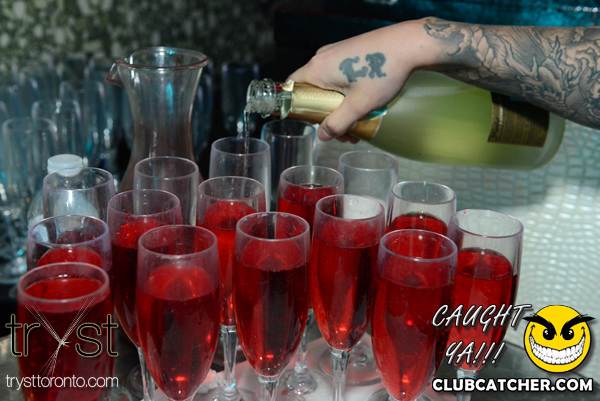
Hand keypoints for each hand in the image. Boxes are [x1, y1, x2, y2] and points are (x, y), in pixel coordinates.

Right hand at [288, 19, 436, 141]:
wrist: (409, 45)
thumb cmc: (383, 71)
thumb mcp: (359, 105)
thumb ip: (338, 123)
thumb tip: (322, 136)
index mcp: (318, 68)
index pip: (293, 89)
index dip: (300, 109)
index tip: (314, 124)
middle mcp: (323, 58)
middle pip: (313, 91)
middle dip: (326, 115)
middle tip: (343, 132)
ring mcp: (336, 53)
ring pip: (328, 86)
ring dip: (339, 108)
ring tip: (358, 125)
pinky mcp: (349, 53)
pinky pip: (339, 77)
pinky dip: (346, 94)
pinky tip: (363, 106)